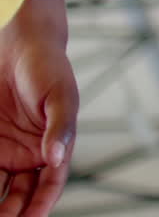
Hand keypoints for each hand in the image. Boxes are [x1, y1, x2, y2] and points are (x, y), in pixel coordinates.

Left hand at [0, 31, 76, 216]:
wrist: (17, 47)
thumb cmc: (48, 68)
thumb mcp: (62, 97)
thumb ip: (61, 129)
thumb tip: (57, 159)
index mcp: (54, 148)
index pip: (48, 185)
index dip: (41, 205)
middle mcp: (30, 154)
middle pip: (21, 193)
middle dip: (13, 211)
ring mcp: (6, 150)